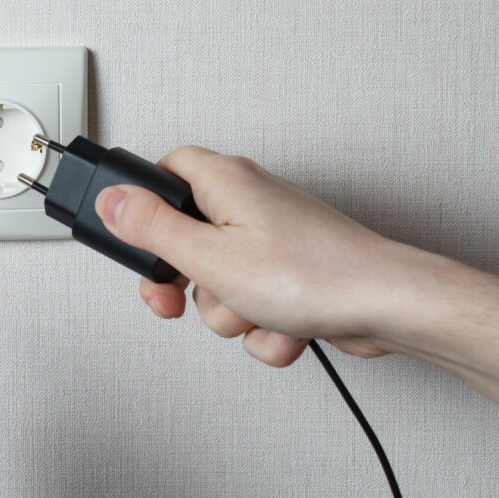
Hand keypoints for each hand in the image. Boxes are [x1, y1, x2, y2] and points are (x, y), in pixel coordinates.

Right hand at [95, 146, 418, 365]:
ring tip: (254, 311)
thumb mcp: (209, 255)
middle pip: (185, 237)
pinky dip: (262, 327)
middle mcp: (249, 202)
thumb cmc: (315, 274)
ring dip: (228, 312)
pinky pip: (253, 305)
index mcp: (224, 180)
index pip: (163, 169)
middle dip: (183, 282)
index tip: (134, 241)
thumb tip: (110, 201)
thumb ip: (150, 229)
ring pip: (218, 282)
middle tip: (177, 299)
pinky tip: (282, 327)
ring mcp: (272, 239)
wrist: (389, 308)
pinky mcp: (291, 275)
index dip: (141, 202)